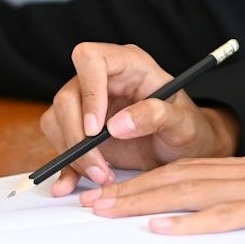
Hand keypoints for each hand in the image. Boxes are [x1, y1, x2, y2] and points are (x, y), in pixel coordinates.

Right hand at [40, 42, 239, 195]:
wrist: (183, 149)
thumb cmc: (188, 127)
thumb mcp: (183, 122)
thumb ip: (156, 116)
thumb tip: (117, 126)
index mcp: (128, 64)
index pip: (91, 59)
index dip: (89, 92)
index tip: (96, 128)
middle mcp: (102, 80)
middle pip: (67, 97)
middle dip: (77, 137)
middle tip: (100, 168)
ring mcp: (87, 104)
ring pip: (57, 121)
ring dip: (73, 155)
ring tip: (103, 177)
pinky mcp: (79, 129)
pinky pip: (59, 142)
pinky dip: (64, 167)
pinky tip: (71, 184)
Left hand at [78, 155, 244, 243]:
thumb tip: (217, 223)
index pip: (189, 171)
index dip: (147, 182)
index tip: (111, 193)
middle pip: (181, 176)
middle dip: (132, 189)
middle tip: (91, 202)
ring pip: (196, 190)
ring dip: (148, 201)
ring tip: (111, 212)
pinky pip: (230, 215)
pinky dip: (195, 222)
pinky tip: (165, 229)